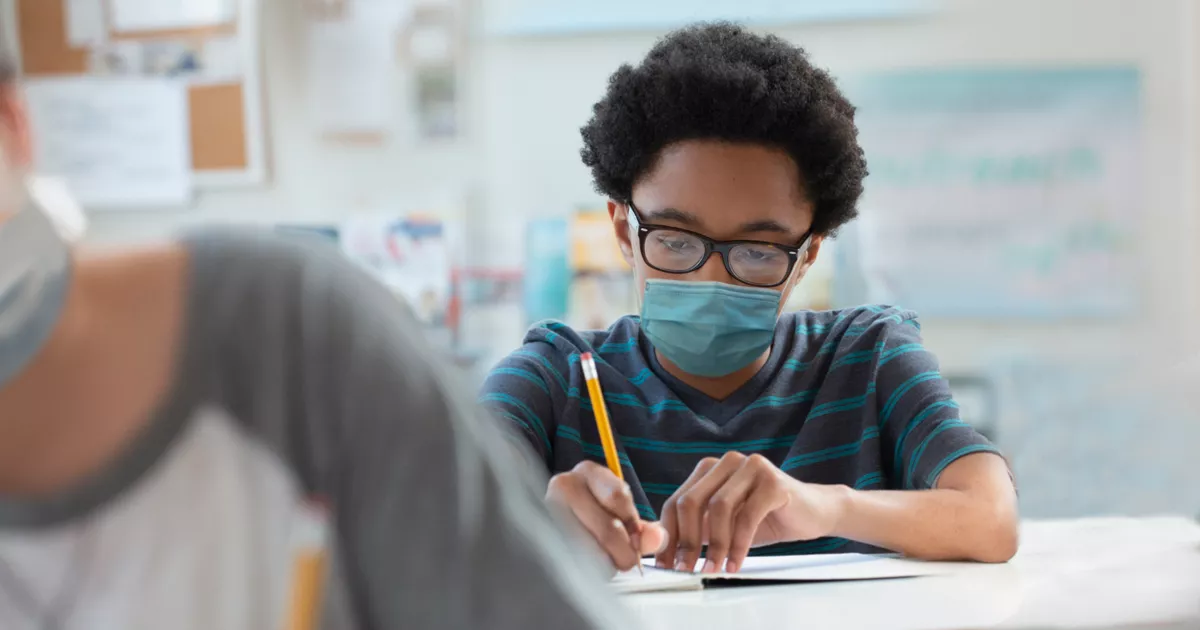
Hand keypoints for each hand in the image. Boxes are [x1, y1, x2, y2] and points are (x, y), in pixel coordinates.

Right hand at [546, 461, 666, 570]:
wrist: (559, 517)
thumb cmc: (594, 513)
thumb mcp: (620, 512)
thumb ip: (642, 528)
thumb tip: (658, 539)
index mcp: (588, 472)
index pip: (618, 497)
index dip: (633, 525)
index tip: (638, 541)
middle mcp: (564, 485)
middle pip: (607, 528)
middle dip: (624, 552)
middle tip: (628, 562)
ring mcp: (548, 510)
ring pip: (590, 549)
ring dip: (605, 563)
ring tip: (607, 563)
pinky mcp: (541, 535)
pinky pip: (573, 561)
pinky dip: (587, 569)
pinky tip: (589, 565)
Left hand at [656, 452, 844, 573]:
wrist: (813, 512)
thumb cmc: (766, 518)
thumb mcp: (723, 525)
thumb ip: (696, 529)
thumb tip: (662, 549)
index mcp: (709, 469)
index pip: (676, 502)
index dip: (668, 535)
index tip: (666, 564)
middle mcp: (726, 462)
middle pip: (691, 502)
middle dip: (686, 541)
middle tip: (686, 570)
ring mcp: (750, 466)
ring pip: (718, 509)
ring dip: (714, 545)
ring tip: (714, 569)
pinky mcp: (772, 480)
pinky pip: (747, 517)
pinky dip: (738, 545)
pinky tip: (735, 563)